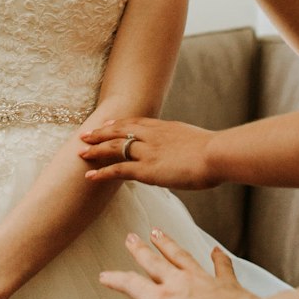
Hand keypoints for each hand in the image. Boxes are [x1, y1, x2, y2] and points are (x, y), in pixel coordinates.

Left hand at [79, 118, 216, 187]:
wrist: (217, 154)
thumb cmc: (216, 152)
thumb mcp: (197, 142)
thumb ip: (187, 146)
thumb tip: (190, 153)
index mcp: (165, 128)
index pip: (136, 122)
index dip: (119, 123)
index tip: (107, 124)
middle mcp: (152, 136)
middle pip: (119, 130)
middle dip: (100, 133)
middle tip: (85, 135)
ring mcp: (147, 151)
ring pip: (114, 147)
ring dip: (95, 150)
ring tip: (80, 152)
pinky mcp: (146, 169)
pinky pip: (118, 170)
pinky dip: (102, 173)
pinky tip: (90, 176)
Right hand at [100, 231, 260, 298]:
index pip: (132, 286)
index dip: (116, 280)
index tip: (106, 276)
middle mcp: (180, 285)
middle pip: (154, 263)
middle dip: (140, 251)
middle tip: (130, 238)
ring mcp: (204, 281)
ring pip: (180, 256)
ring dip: (167, 245)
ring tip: (157, 232)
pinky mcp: (227, 284)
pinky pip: (220, 266)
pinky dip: (216, 257)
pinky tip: (215, 250)